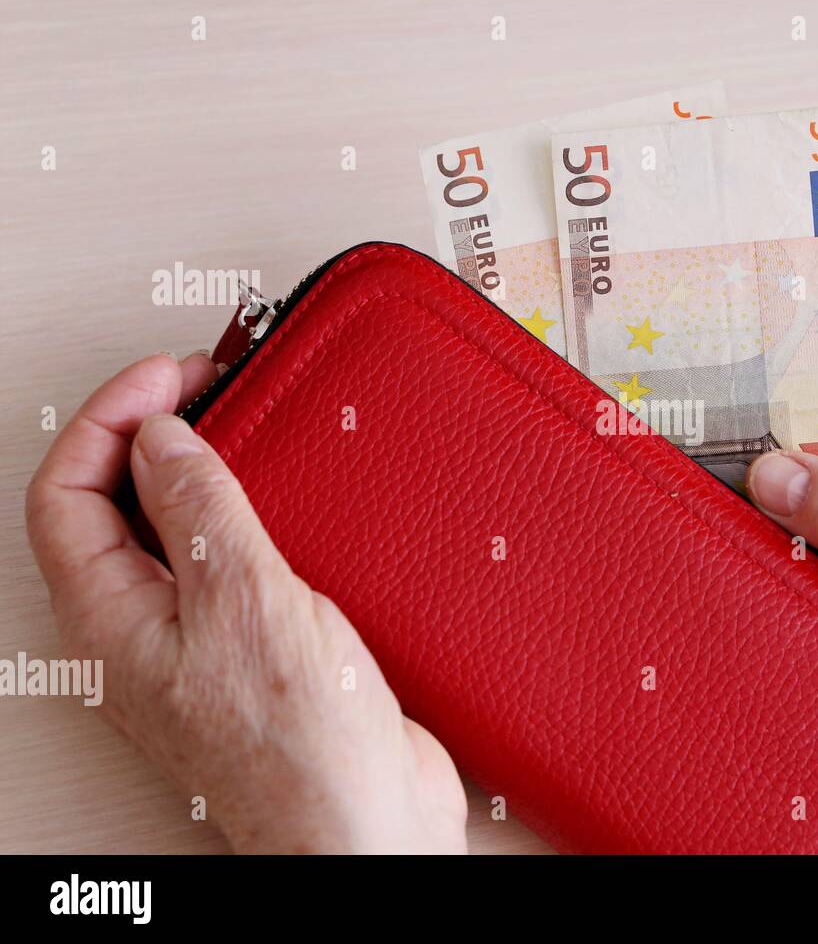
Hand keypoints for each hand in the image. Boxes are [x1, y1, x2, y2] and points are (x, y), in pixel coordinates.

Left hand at [26, 354, 467, 852]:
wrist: (366, 824)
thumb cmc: (300, 749)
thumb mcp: (246, 605)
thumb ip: (200, 513)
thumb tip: (164, 440)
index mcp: (113, 619)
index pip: (69, 492)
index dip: (112, 418)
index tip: (177, 375)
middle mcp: (144, 628)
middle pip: (112, 505)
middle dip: (152, 431)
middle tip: (210, 384)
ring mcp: (199, 638)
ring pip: (175, 530)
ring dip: (204, 469)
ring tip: (247, 425)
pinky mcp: (255, 646)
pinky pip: (232, 560)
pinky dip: (252, 513)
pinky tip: (290, 500)